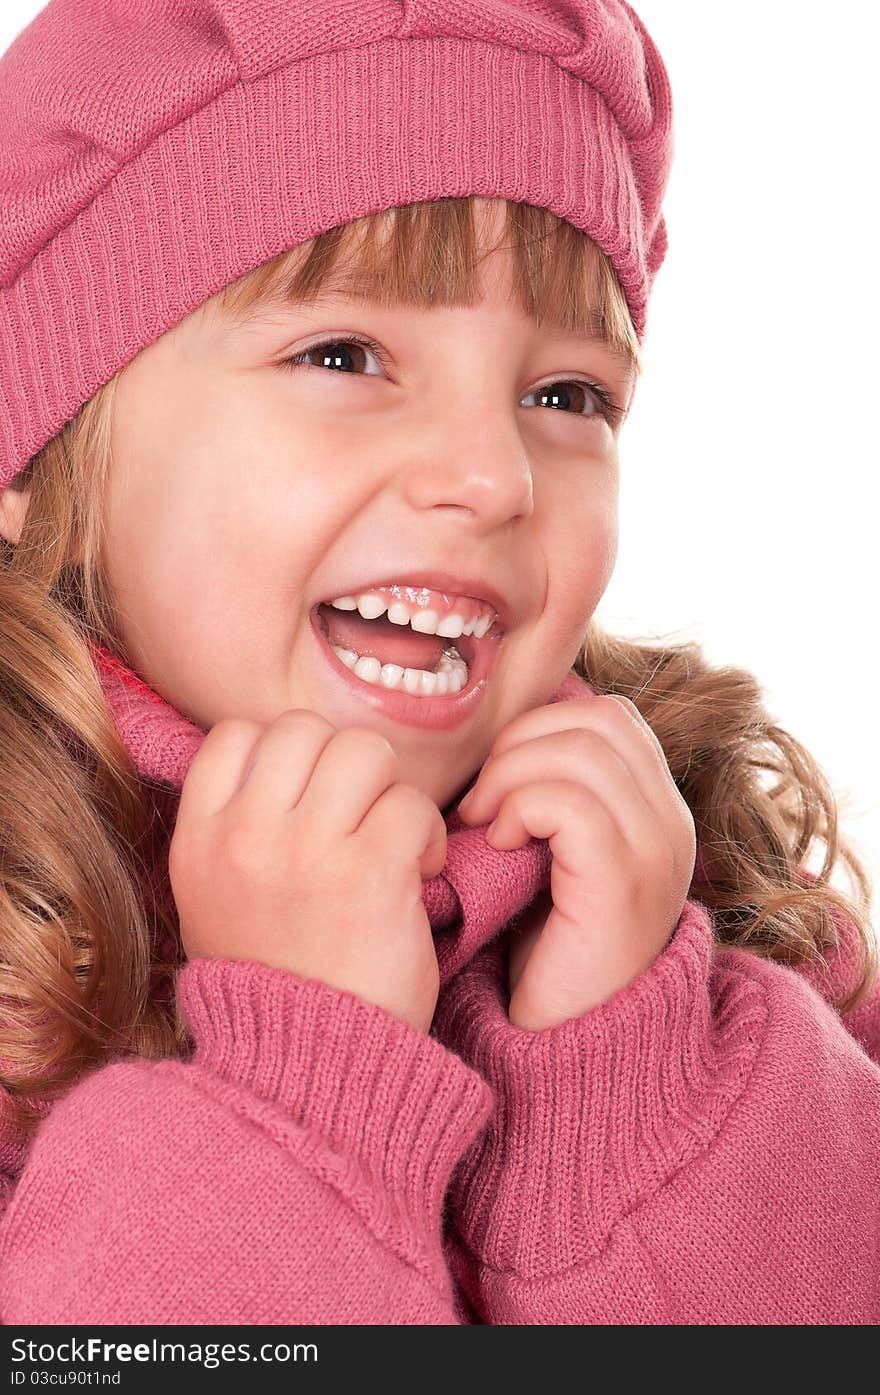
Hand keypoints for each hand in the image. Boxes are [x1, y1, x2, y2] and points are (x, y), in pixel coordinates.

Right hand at [168, 711, 446, 1033]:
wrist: (309, 1072)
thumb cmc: (278, 982)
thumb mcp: (218, 900)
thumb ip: (239, 827)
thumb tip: (291, 761)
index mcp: (199, 841)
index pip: (237, 734)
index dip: (284, 753)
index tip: (309, 798)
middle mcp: (245, 836)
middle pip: (305, 729)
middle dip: (344, 765)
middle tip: (359, 818)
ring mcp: (305, 851)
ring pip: (365, 750)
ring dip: (390, 790)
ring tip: (391, 840)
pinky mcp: (370, 874)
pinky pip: (413, 805)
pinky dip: (428, 834)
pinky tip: (417, 873)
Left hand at [457, 695, 696, 1030]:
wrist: (564, 1046)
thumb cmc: (543, 950)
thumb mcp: (550, 857)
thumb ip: (545, 795)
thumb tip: (491, 737)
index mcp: (656, 811)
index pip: (607, 715)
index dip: (540, 726)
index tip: (497, 777)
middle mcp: (671, 823)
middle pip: (596, 719)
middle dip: (520, 743)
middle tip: (481, 801)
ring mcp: (656, 850)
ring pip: (581, 749)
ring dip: (511, 774)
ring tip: (486, 824)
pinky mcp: (623, 883)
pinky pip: (570, 801)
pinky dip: (520, 808)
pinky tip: (500, 846)